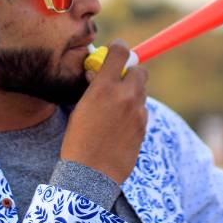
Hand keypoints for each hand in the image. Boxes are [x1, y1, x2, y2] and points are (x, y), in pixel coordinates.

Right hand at [60, 40, 148, 183]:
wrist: (91, 174)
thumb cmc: (78, 140)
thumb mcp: (80, 107)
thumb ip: (95, 87)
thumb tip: (99, 73)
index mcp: (104, 87)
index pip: (121, 52)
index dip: (119, 49)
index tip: (117, 51)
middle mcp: (125, 95)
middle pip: (140, 70)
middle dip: (131, 73)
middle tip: (119, 82)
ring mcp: (137, 111)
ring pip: (142, 92)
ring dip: (132, 94)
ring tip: (115, 110)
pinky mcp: (144, 126)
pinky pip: (142, 111)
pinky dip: (134, 113)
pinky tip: (120, 127)